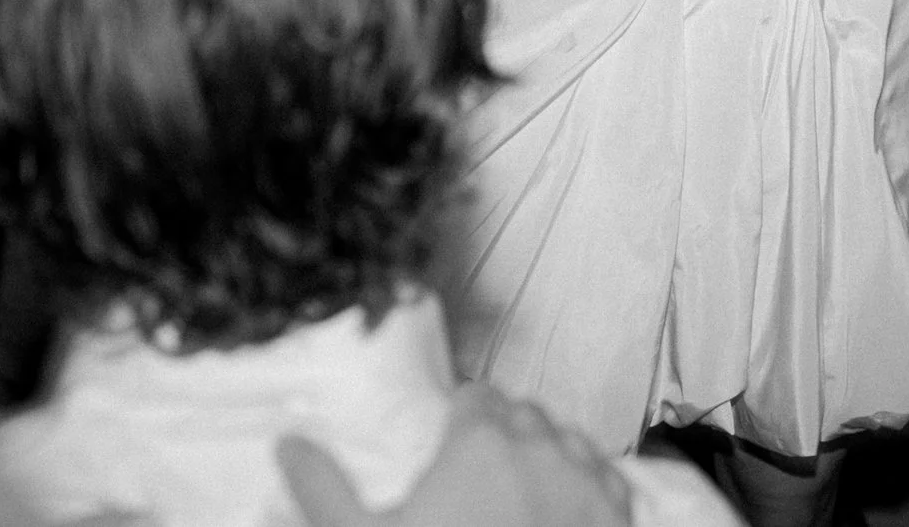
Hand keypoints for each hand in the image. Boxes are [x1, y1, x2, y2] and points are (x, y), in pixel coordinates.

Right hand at [278, 384, 631, 526]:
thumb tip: (287, 442)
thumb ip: (324, 489)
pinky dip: (587, 486)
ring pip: (569, 442)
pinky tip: (562, 514)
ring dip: (546, 456)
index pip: (475, 394)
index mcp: (482, 440)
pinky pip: (607, 478)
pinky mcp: (621, 515)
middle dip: (502, 433)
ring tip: (517, 497)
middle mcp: (543, 446)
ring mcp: (589, 480)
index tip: (448, 440)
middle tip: (476, 477)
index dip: (459, 415)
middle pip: (524, 414)